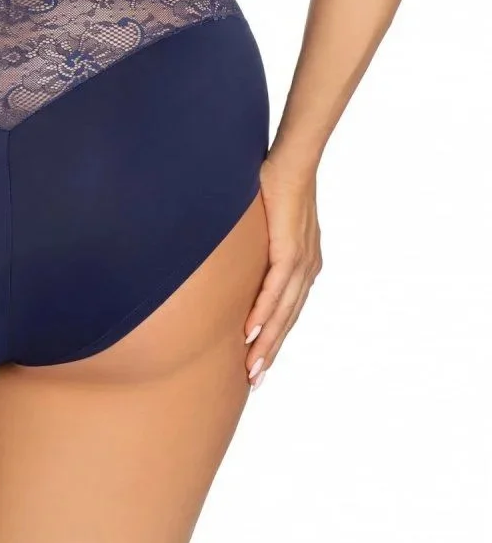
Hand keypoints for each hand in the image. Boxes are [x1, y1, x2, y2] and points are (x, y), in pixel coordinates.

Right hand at [243, 154, 322, 388]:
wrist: (294, 162)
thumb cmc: (277, 185)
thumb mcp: (268, 222)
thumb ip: (260, 243)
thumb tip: (235, 251)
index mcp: (305, 264)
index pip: (289, 310)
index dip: (276, 338)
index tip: (260, 363)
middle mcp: (307, 269)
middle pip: (288, 319)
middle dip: (270, 352)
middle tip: (254, 381)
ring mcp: (301, 261)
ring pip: (284, 312)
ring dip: (266, 342)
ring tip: (251, 367)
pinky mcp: (290, 250)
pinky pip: (276, 289)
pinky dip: (264, 313)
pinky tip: (251, 331)